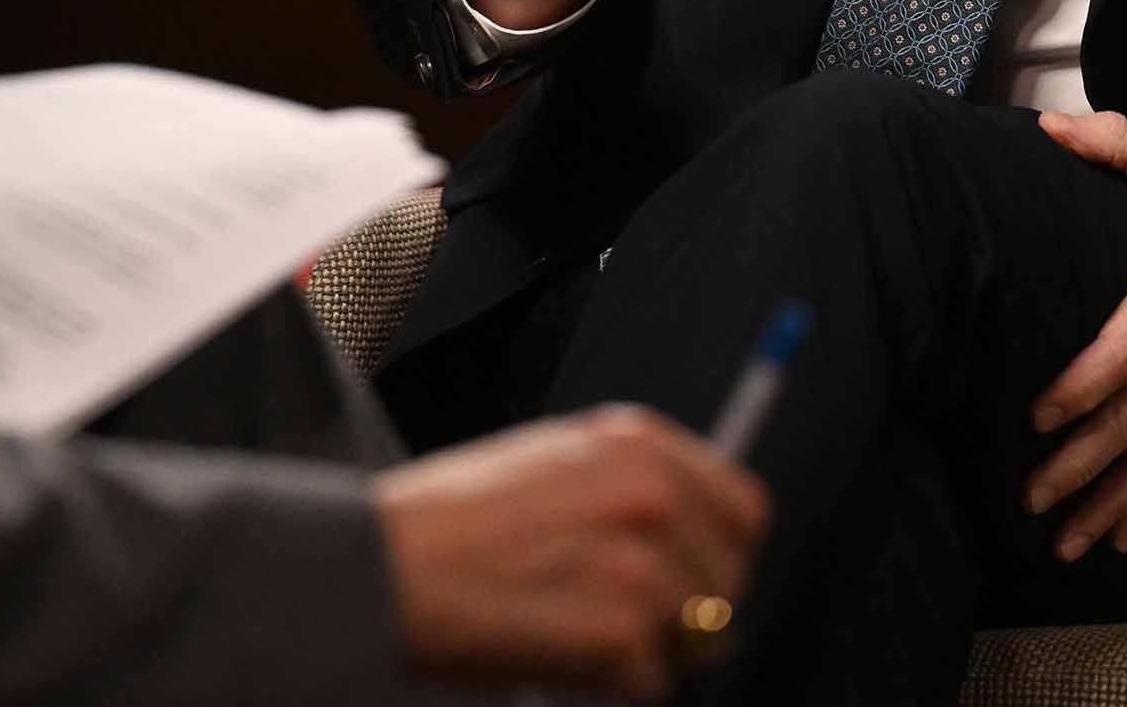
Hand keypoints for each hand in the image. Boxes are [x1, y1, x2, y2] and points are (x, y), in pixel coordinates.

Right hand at [374, 405, 768, 699]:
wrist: (384, 569)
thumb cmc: (450, 524)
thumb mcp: (550, 466)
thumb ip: (627, 490)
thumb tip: (697, 546)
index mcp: (635, 445)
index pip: (743, 509)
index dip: (722, 552)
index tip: (696, 578)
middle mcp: (650, 494)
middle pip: (726, 583)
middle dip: (684, 614)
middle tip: (610, 619)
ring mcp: (640, 564)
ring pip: (693, 638)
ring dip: (639, 650)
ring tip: (561, 626)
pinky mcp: (621, 633)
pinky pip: (649, 683)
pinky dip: (606, 686)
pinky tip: (548, 651)